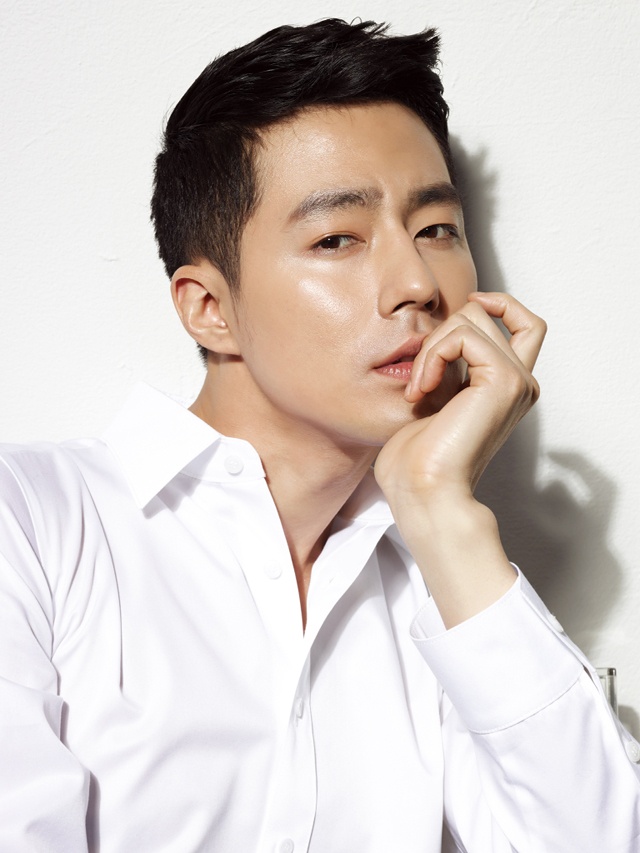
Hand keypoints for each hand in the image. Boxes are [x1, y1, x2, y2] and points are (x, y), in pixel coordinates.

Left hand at [375, 292, 545, 503]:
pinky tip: (422, 390)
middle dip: (439, 334)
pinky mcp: (505, 380)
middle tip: (419, 378)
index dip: (498, 304)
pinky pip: (463, 335)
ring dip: (430, 347)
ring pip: (470, 319)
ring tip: (418, 388)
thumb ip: (447, 361)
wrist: (425, 489)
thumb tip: (442, 326)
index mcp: (509, 387)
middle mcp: (522, 382)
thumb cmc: (420, 456)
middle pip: (484, 314)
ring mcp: (518, 380)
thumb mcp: (434, 396)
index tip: (460, 315)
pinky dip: (433, 355)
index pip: (525, 324)